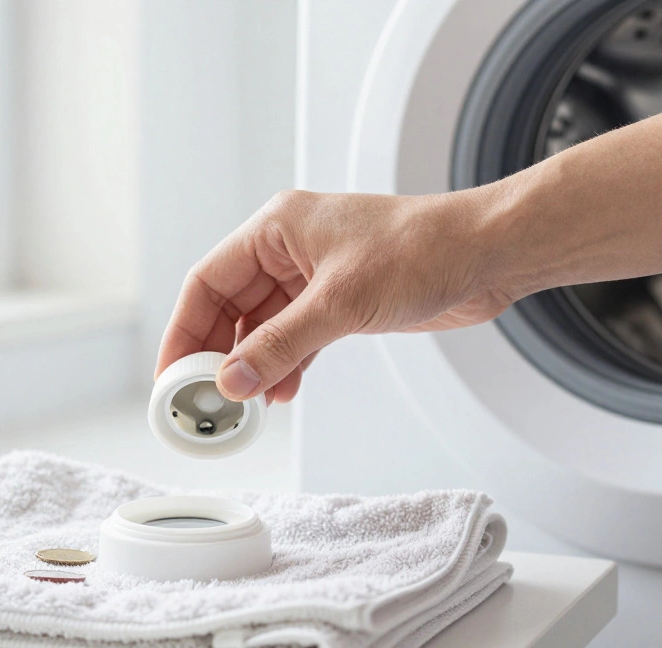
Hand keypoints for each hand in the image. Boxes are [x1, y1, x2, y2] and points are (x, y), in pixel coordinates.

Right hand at [154, 189, 514, 403]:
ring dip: (252, 365)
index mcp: (276, 228)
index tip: (171, 373)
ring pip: (262, 327)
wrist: (489, 254)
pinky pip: (294, 337)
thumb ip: (282, 344)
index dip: (184, 330)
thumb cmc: (424, 248)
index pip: (208, 281)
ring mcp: (314, 277)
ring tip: (243, 405)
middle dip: (216, 354)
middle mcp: (289, 250)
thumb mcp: (341, 302)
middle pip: (229, 307)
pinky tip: (280, 393)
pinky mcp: (340, 301)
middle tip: (204, 398)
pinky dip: (284, 365)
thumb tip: (234, 380)